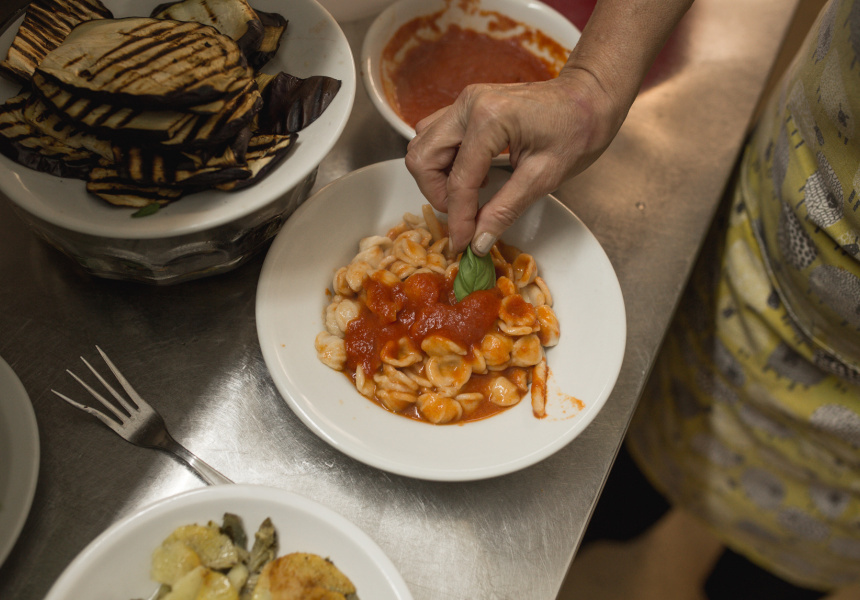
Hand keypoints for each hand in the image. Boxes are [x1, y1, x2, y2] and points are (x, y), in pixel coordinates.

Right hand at [405, 67, 625, 255]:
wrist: (590, 97)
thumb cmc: (577, 130)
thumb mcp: (544, 177)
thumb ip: (505, 210)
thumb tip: (478, 241)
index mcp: (489, 118)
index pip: (458, 180)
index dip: (458, 218)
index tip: (462, 244)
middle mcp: (468, 104)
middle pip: (423, 158)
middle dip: (438, 195)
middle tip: (463, 217)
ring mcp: (465, 101)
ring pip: (423, 145)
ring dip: (436, 177)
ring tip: (468, 195)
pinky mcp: (467, 106)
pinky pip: (436, 135)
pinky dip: (443, 161)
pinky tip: (472, 174)